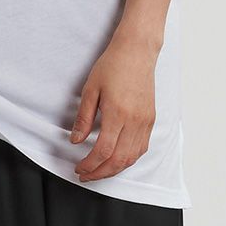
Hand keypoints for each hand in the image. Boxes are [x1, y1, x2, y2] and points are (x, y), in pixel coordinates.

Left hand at [70, 31, 158, 181]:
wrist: (137, 51)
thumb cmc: (113, 65)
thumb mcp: (91, 88)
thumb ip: (83, 117)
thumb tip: (75, 140)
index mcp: (117, 113)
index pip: (103, 151)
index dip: (89, 164)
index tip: (78, 168)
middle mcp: (134, 121)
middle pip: (118, 160)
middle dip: (100, 173)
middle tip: (85, 175)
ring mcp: (145, 122)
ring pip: (132, 158)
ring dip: (114, 169)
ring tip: (98, 170)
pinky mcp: (151, 119)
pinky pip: (142, 148)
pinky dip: (129, 159)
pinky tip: (117, 159)